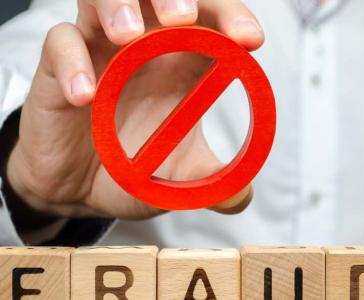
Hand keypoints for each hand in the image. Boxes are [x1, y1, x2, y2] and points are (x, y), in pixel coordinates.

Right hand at [6, 0, 263, 218]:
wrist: (78, 190)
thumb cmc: (131, 169)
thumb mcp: (176, 178)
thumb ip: (211, 182)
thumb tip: (241, 198)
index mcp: (183, 64)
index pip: (213, 23)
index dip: (232, 19)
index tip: (250, 40)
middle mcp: (144, 48)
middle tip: (185, 19)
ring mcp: (101, 51)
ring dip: (120, 7)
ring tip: (129, 37)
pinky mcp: (59, 67)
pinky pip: (61, 44)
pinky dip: (72, 63)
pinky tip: (85, 96)